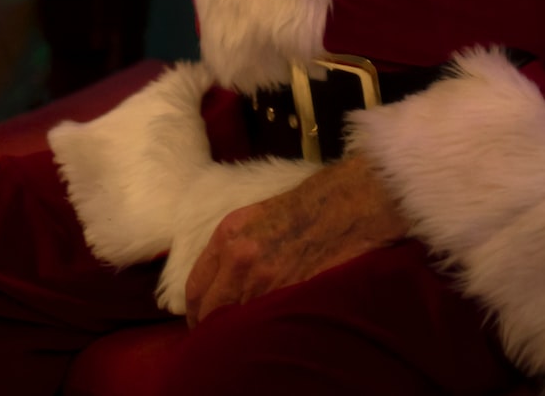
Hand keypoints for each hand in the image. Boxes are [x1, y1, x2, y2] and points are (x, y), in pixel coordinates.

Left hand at [184, 153, 407, 326]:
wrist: (348, 202)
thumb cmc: (308, 205)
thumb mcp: (255, 216)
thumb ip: (233, 248)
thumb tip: (221, 283)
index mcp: (228, 235)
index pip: (196, 287)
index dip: (196, 312)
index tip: (200, 323)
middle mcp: (240, 258)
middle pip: (211, 311)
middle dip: (212, 329)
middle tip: (218, 342)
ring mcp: (266, 278)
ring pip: (238, 321)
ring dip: (240, 333)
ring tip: (245, 342)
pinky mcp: (291, 293)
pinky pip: (267, 322)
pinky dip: (266, 331)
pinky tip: (270, 335)